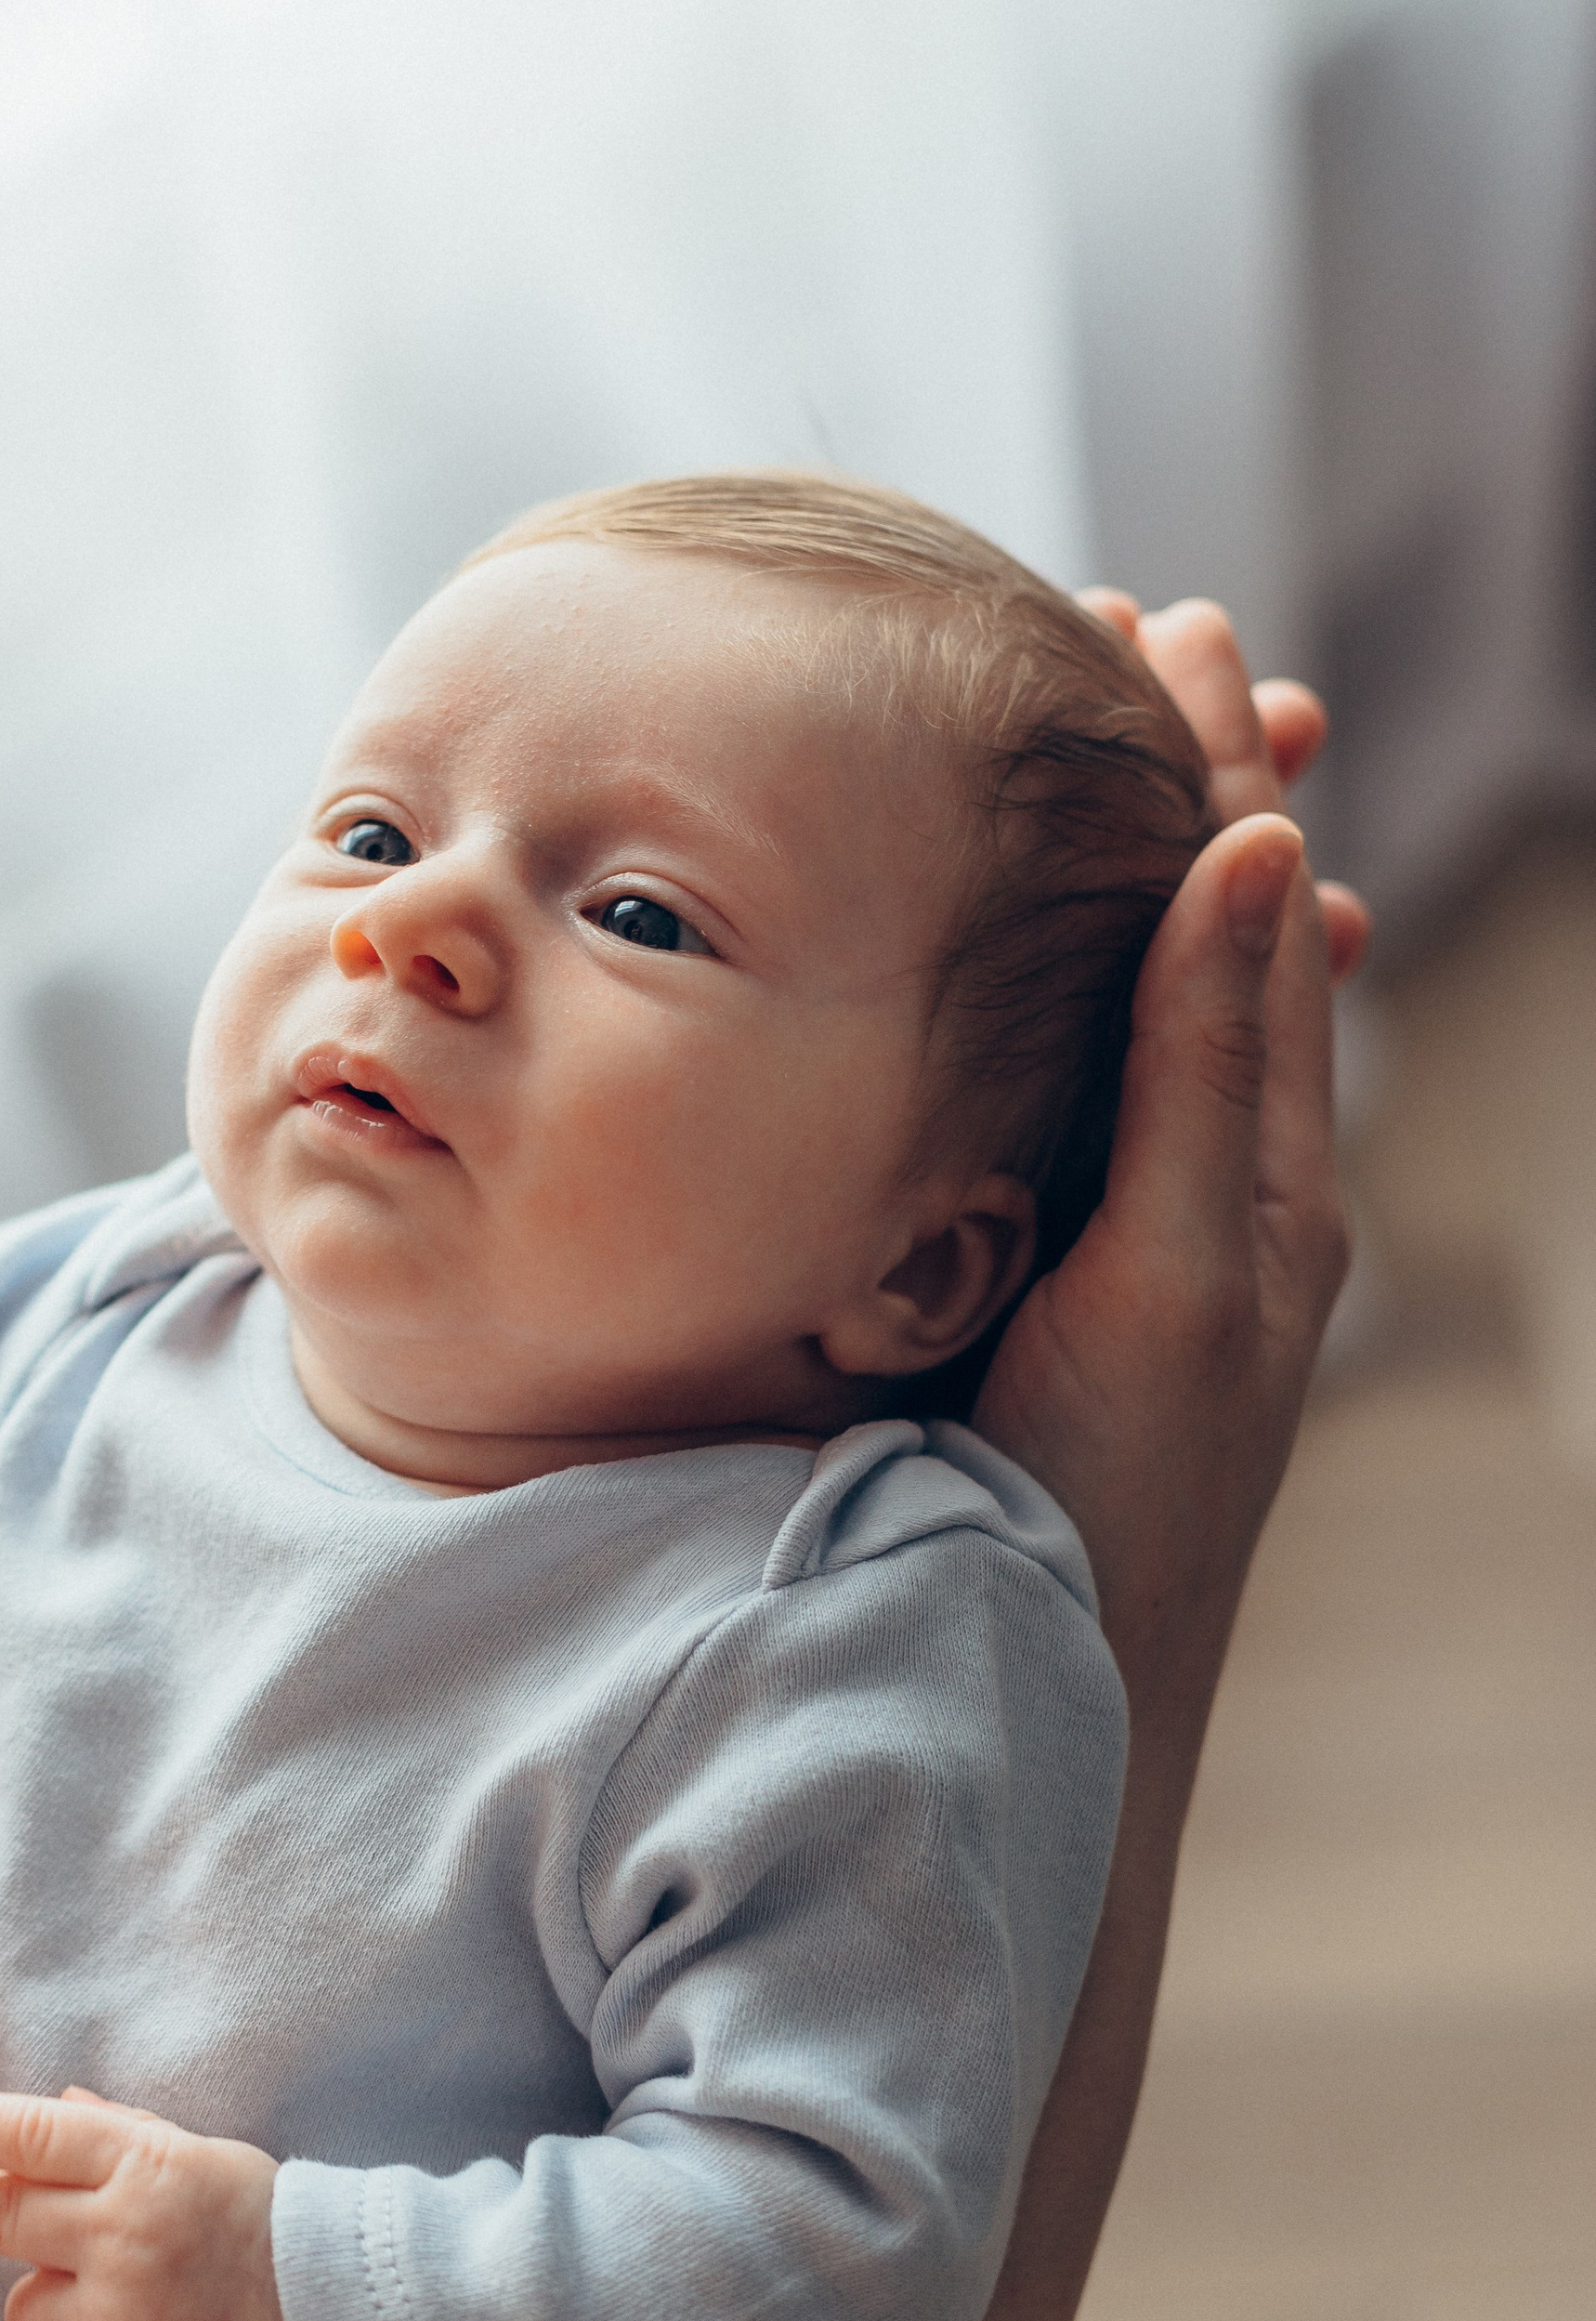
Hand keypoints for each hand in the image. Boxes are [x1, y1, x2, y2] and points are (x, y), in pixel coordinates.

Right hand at [975, 596, 1359, 1682]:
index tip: (1168, 626)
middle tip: (1142, 637)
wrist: (1054, 1695)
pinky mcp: (1078, 1294)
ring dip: (1149, 873)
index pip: (1249, 914)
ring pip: (1167, 1010)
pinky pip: (1113, 1101)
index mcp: (1265, 1172)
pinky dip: (1117, 998)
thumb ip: (1209, 1071)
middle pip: (1217, 939)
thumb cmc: (1118, 1508)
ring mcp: (1150, 1242)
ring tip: (1135, 761)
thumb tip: (1259, 851)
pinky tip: (1104, 986)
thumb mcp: (1176, 1272)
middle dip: (1186, 785)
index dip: (1208, 765)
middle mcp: (1221, 1191)